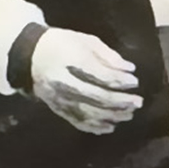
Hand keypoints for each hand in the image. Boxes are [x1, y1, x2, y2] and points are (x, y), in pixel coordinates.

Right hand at [27, 28, 142, 132]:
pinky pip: (77, 121)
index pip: (100, 75)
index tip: (134, 82)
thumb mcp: (85, 40)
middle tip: (138, 102)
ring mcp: (58, 98)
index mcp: (71, 61)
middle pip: (96, 96)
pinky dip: (95, 127)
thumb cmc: (62, 44)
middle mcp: (63, 82)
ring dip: (112, 116)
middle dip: (120, 102)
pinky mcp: (56, 108)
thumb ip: (107, 55)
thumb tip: (129, 69)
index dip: (120, 81)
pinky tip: (110, 126)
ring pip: (88, 113)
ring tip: (129, 114)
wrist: (30, 55)